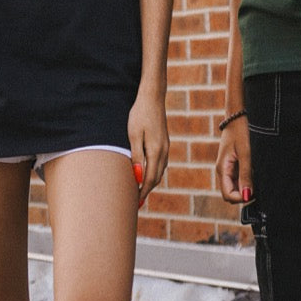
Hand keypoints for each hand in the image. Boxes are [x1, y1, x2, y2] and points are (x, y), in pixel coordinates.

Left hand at [127, 90, 168, 206]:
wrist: (152, 97)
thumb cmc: (140, 115)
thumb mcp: (134, 136)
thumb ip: (136, 156)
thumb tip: (137, 177)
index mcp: (156, 151)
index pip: (150, 178)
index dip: (143, 191)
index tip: (136, 203)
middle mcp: (163, 151)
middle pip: (156, 177)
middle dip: (147, 190)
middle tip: (137, 203)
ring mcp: (166, 146)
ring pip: (160, 170)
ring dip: (151, 182)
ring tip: (140, 191)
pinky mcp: (164, 142)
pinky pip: (161, 163)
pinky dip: (155, 172)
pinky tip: (148, 173)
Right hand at [216, 115, 252, 203]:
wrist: (238, 114)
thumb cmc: (241, 131)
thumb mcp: (245, 153)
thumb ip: (246, 175)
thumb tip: (247, 196)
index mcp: (222, 169)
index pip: (228, 195)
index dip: (240, 198)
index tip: (254, 193)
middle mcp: (223, 170)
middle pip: (231, 193)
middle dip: (244, 194)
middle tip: (259, 186)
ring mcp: (228, 167)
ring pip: (236, 186)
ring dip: (247, 187)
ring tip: (259, 177)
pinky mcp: (234, 163)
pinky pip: (240, 178)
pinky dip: (248, 179)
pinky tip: (257, 172)